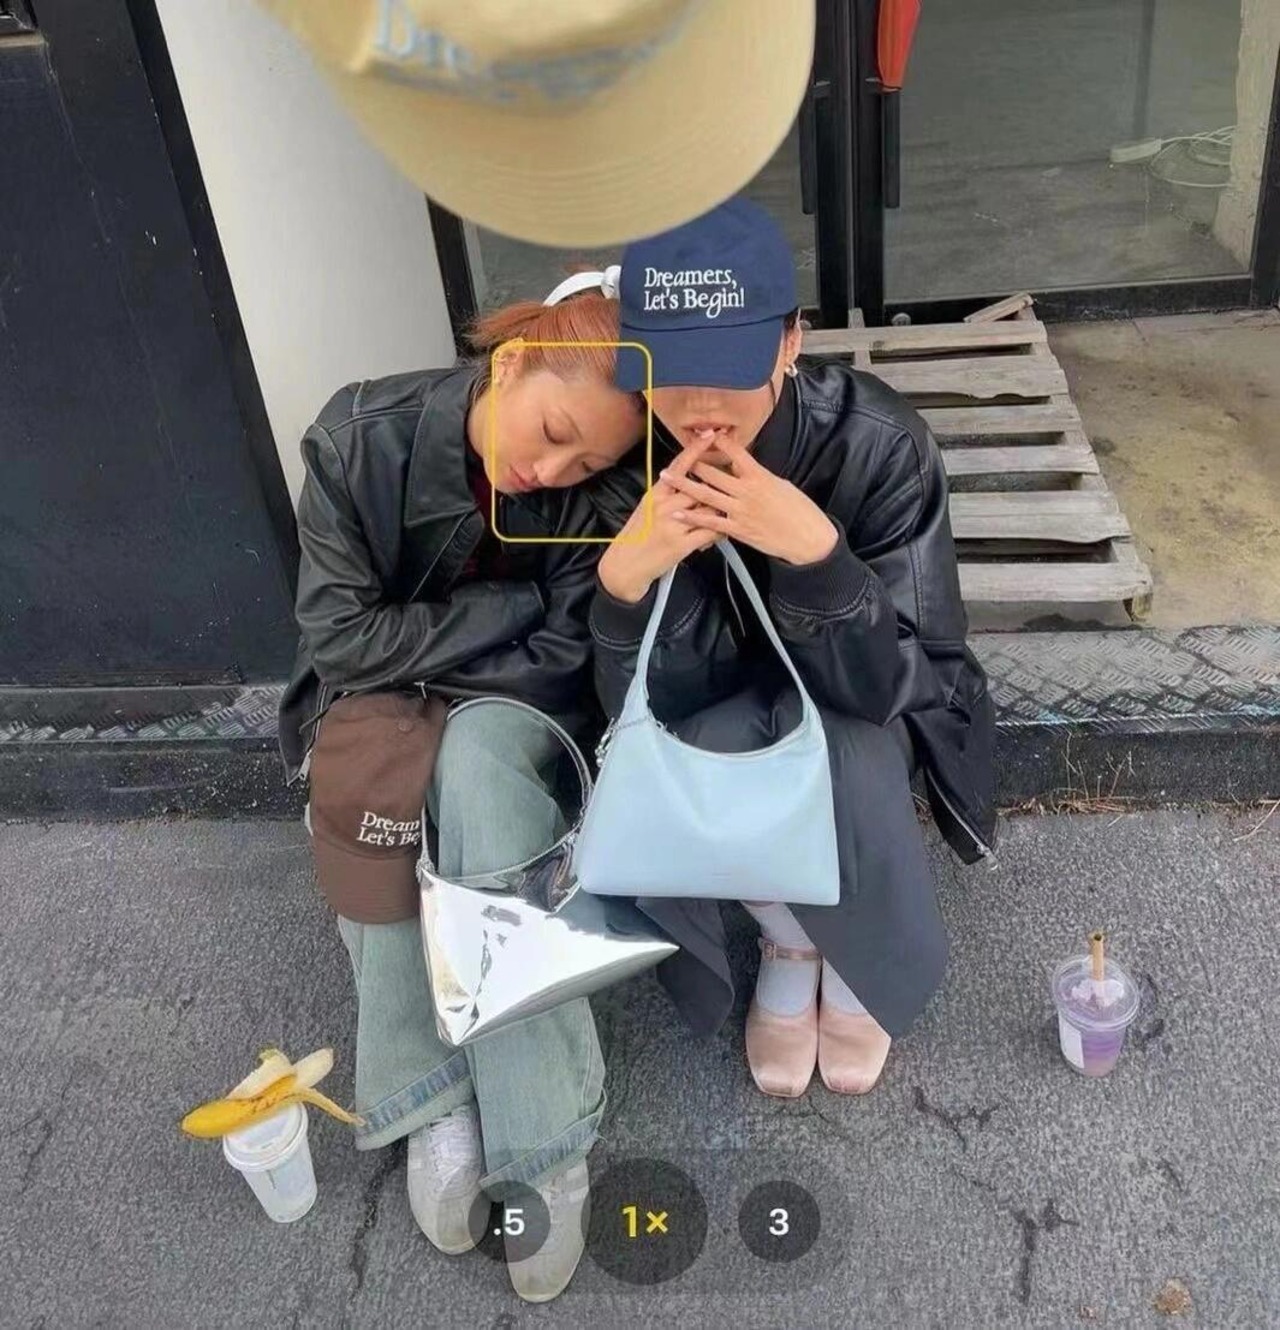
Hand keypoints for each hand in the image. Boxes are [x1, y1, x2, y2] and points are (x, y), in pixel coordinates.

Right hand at [598, 440, 720, 602]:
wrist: (625, 566)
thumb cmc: (637, 538)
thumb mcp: (646, 510)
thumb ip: (666, 496)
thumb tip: (687, 483)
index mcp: (656, 494)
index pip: (679, 466)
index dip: (696, 448)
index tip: (710, 434)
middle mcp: (664, 506)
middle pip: (700, 487)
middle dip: (718, 486)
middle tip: (734, 481)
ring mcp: (673, 524)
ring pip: (709, 509)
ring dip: (720, 512)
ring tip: (728, 514)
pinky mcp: (681, 544)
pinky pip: (709, 532)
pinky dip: (719, 532)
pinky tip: (723, 533)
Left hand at [660, 441, 838, 564]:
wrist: (807, 537)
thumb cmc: (798, 511)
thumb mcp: (780, 484)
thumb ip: (759, 476)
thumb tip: (743, 467)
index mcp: (760, 476)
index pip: (736, 453)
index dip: (720, 442)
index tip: (707, 433)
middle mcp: (747, 491)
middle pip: (714, 473)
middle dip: (693, 462)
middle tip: (676, 455)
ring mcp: (740, 511)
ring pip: (707, 495)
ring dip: (685, 485)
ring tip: (668, 477)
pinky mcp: (738, 529)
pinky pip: (711, 522)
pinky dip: (693, 518)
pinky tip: (678, 514)